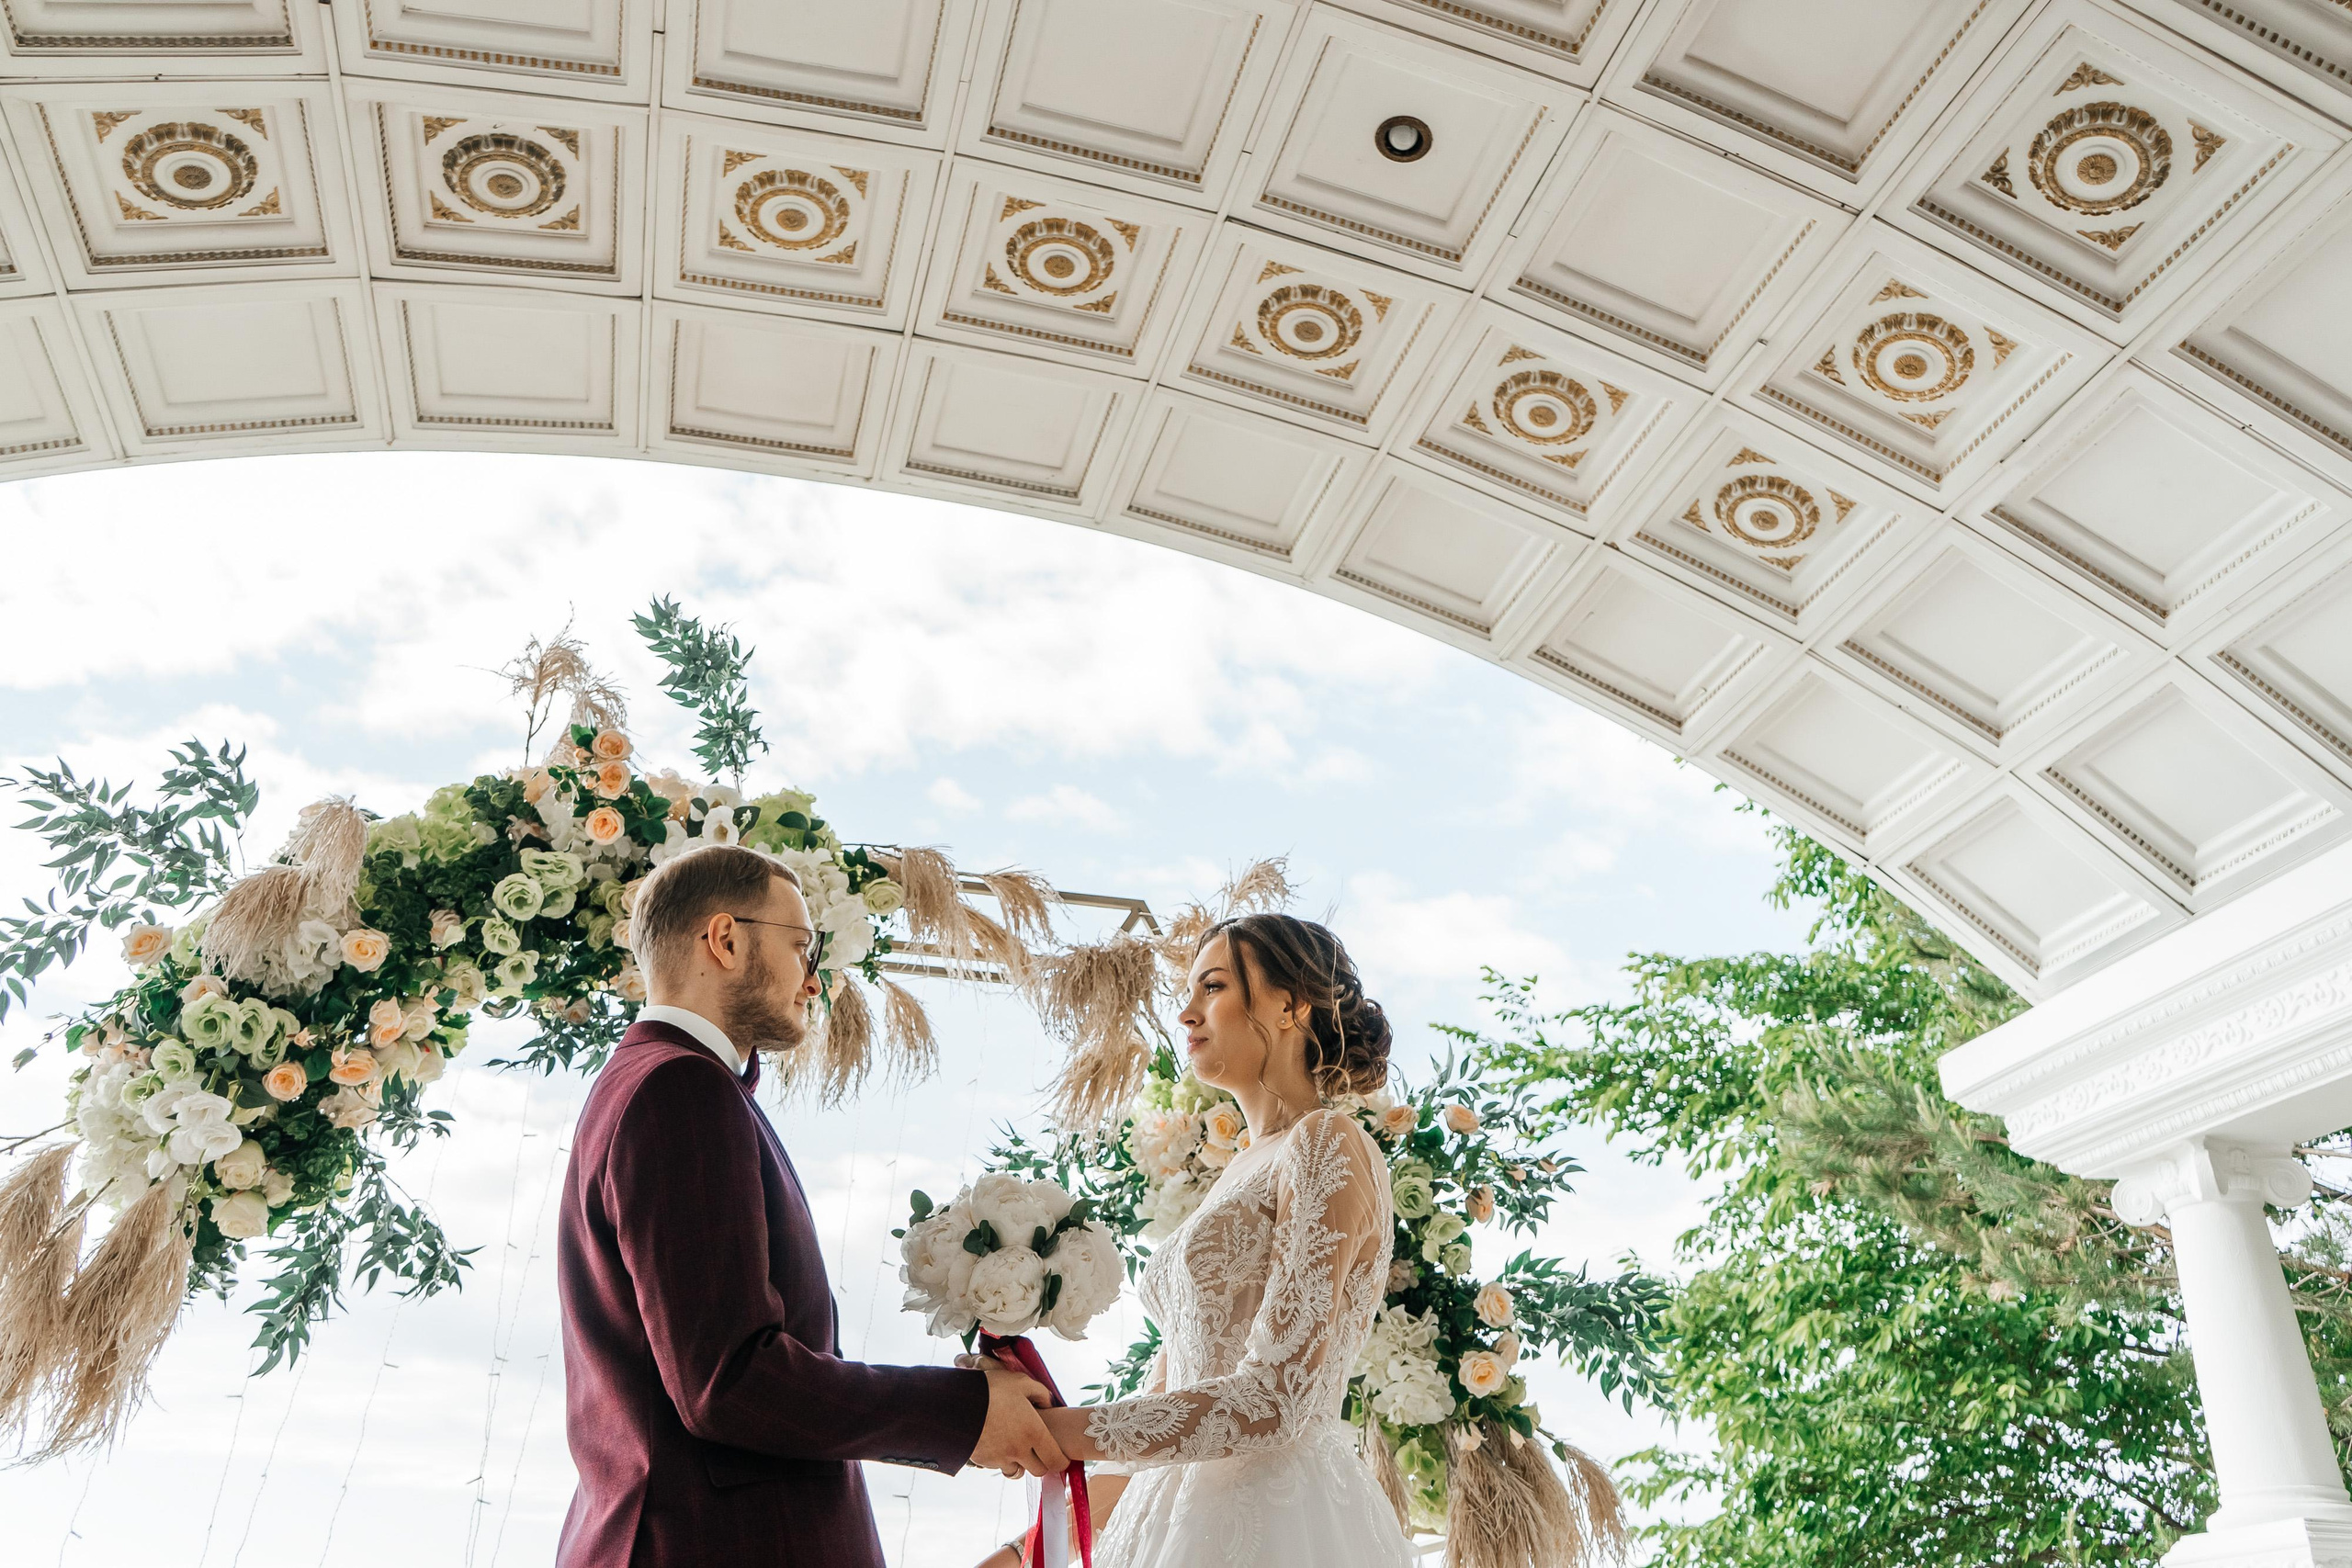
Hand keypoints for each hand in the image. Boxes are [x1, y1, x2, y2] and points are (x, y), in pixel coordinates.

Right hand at [967, 1362, 1065, 1478]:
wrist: (956, 1401)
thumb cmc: (992, 1389)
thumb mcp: (1020, 1382)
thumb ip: (1040, 1393)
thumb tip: (1049, 1403)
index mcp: (1033, 1432)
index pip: (1056, 1461)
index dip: (1060, 1461)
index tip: (1059, 1456)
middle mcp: (1019, 1450)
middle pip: (1039, 1470)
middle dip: (1040, 1462)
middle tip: (1037, 1449)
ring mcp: (1000, 1457)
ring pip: (1017, 1472)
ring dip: (1019, 1463)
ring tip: (1015, 1446)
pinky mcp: (983, 1460)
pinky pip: (997, 1466)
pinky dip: (1000, 1459)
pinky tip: (996, 1442)